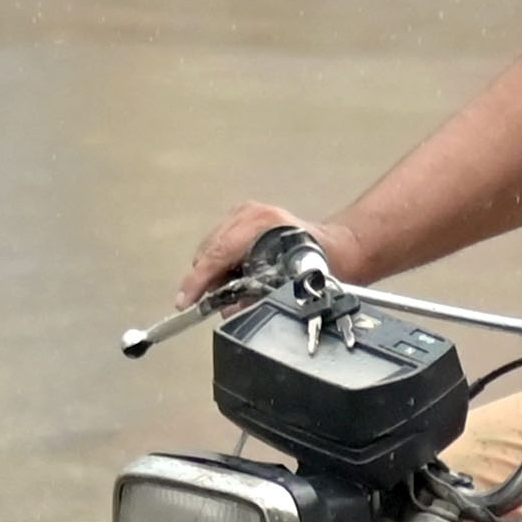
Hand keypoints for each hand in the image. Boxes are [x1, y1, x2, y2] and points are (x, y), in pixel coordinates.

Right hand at [186, 201, 321, 297]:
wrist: (336, 245)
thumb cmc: (320, 264)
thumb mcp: (290, 285)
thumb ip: (255, 298)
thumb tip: (228, 310)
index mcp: (261, 225)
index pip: (218, 253)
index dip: (198, 281)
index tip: (185, 301)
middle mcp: (250, 213)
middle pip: (209, 250)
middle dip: (206, 280)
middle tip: (210, 302)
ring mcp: (245, 211)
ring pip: (211, 246)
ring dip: (214, 270)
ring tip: (227, 289)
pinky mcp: (243, 214)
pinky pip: (219, 241)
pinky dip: (221, 261)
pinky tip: (234, 274)